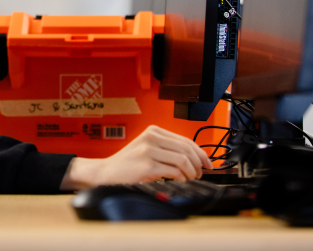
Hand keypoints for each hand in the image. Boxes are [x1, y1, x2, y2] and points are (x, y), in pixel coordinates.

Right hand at [59, 125, 212, 190]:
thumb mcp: (147, 149)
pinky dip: (182, 177)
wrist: (105, 172)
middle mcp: (151, 137)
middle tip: (200, 173)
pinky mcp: (147, 166)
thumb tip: (195, 158)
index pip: (185, 140)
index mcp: (153, 131)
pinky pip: (174, 171)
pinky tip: (180, 180)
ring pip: (183, 160)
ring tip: (189, 178)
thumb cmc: (127, 164)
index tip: (207, 163)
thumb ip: (167, 149)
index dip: (200, 153)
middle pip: (186, 149)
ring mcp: (148, 151)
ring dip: (191, 172)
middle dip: (198, 164)